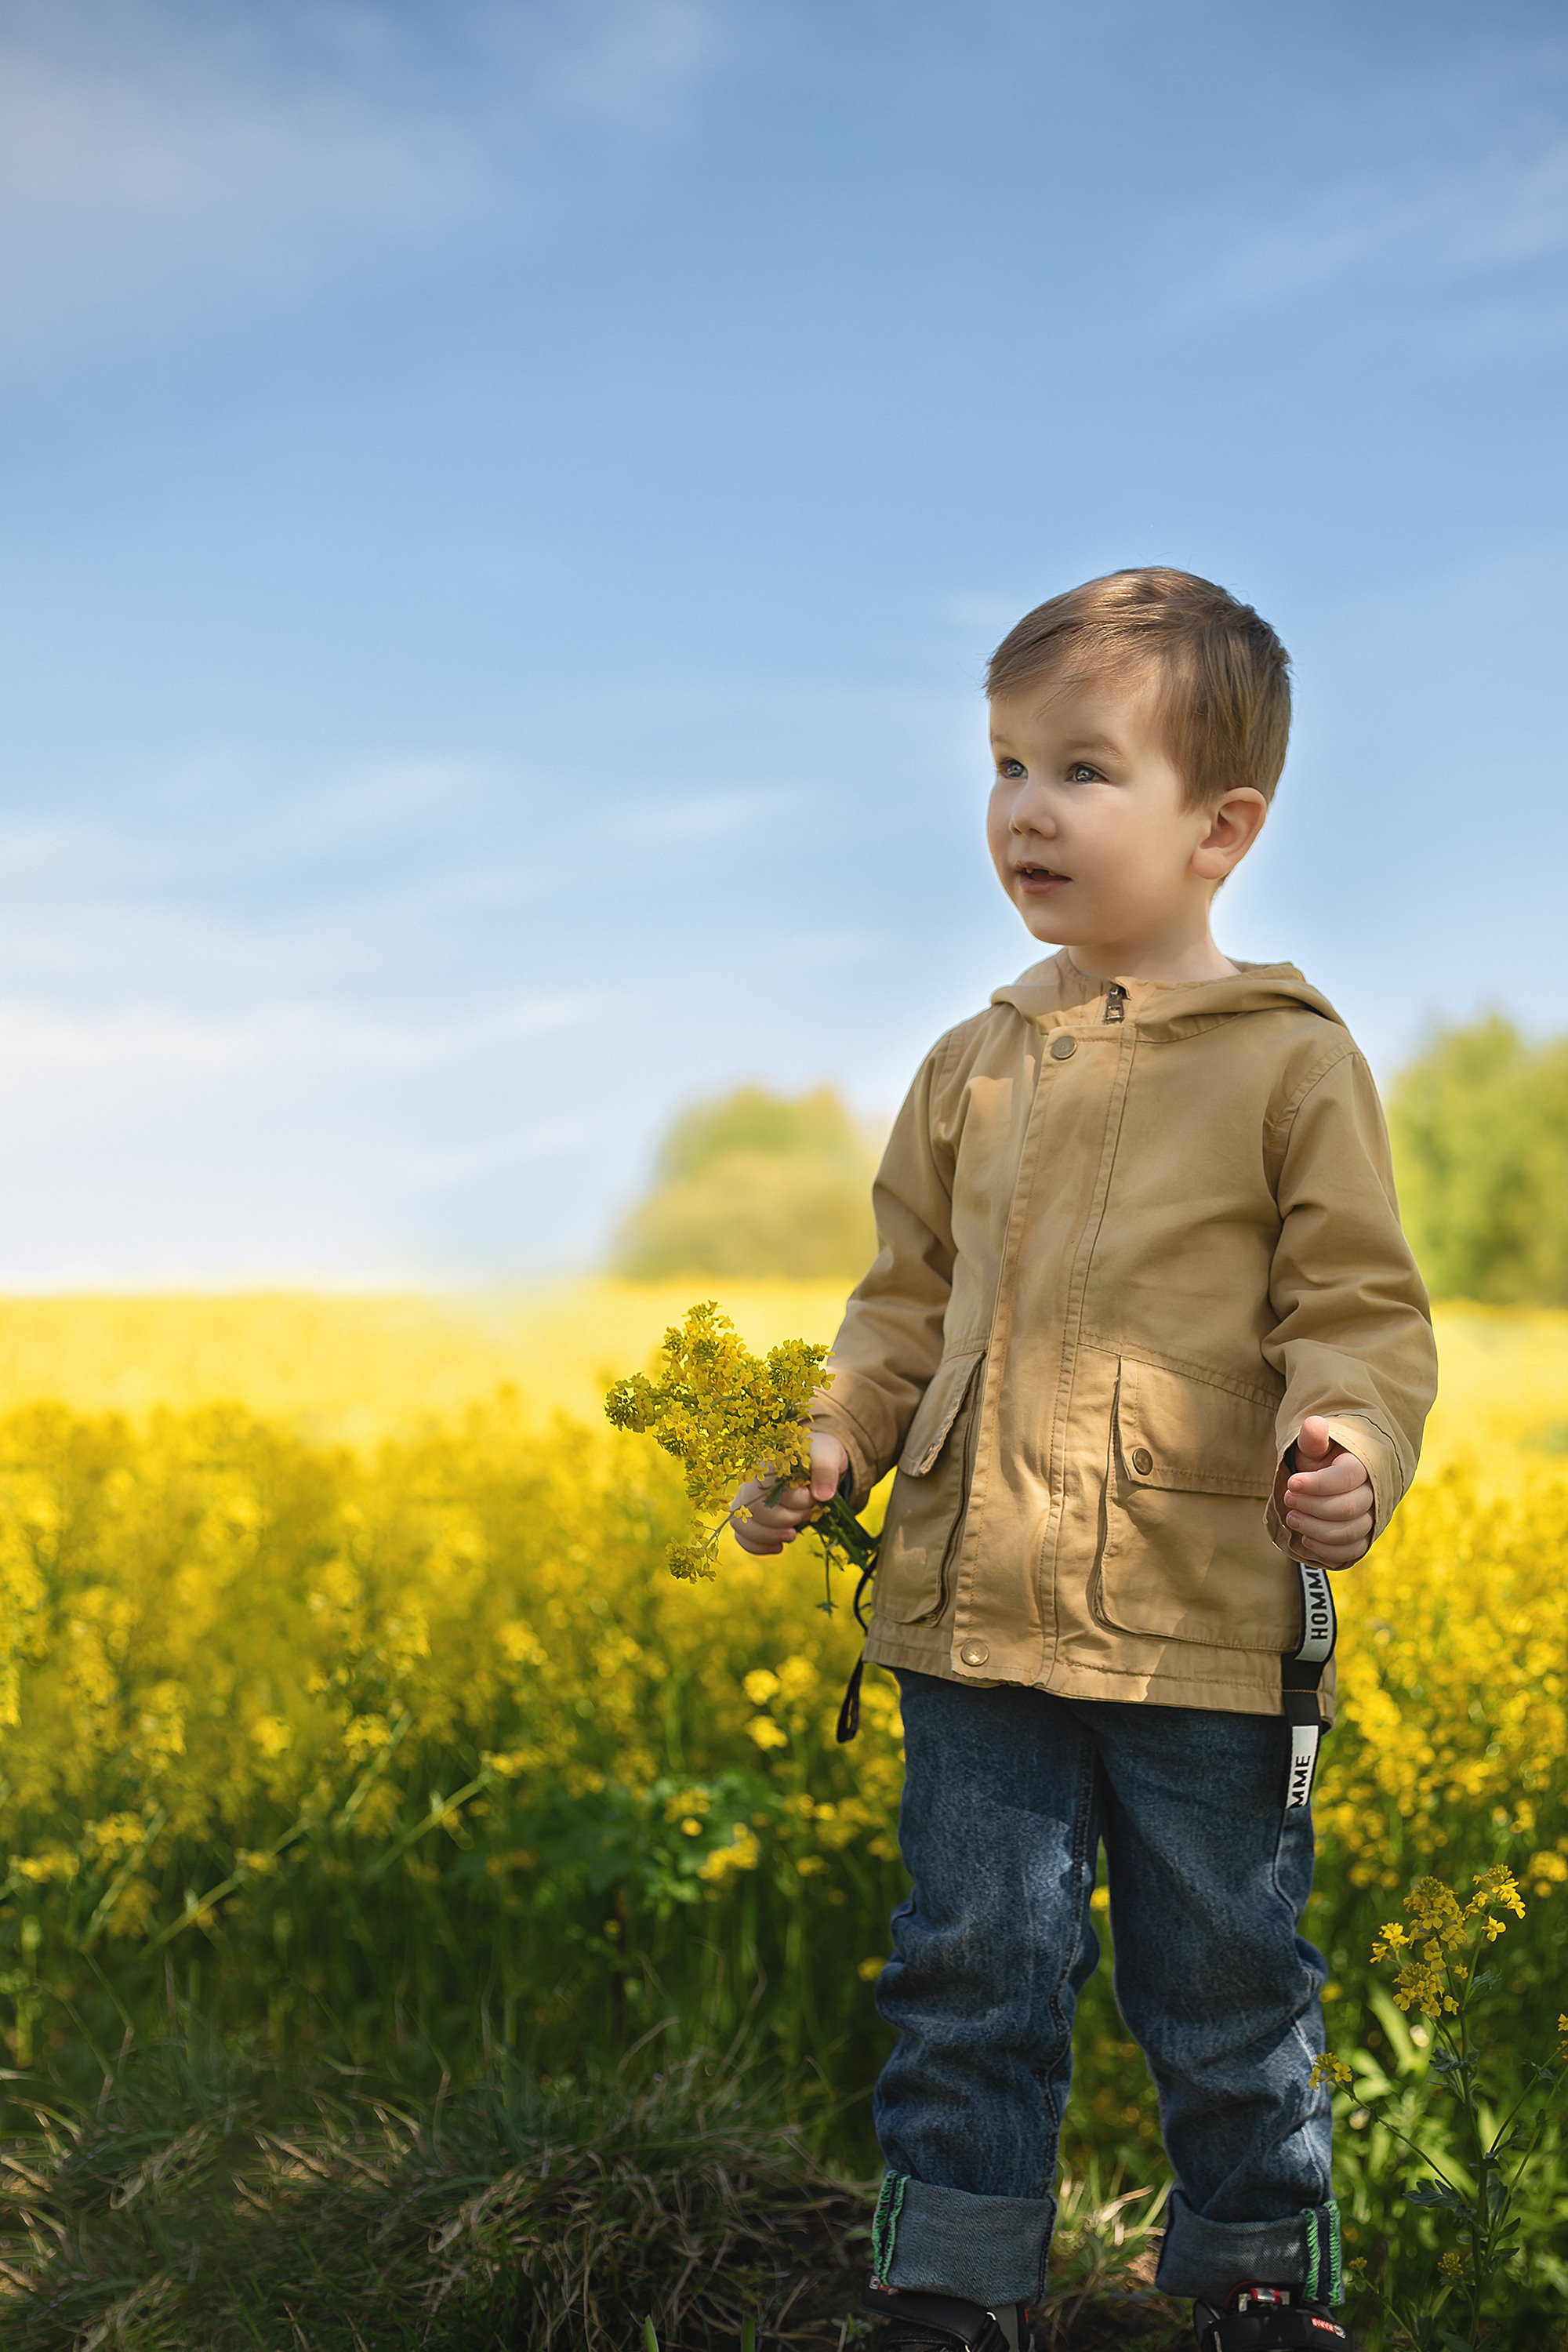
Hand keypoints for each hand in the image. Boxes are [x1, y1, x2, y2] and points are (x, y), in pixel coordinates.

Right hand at [730, 1433, 849, 1555]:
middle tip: (807, 1515)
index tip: (814, 1497)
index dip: (797, 1499)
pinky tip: (779, 1546)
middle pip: (754, 1508)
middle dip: (785, 1519)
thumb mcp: (828, 1454)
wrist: (810, 1460)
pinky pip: (740, 1534)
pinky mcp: (748, 1514)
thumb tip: (822, 1496)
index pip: (772, 1486)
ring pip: (741, 1523)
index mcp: (769, 1460)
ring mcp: (746, 1497)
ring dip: (769, 1536)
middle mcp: (751, 1478)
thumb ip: (826, 1468)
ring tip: (792, 1534)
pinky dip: (758, 1546)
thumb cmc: (816, 1456)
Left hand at [1281, 1416, 1373, 1565]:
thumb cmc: (1320, 1459)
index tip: (1291, 1482)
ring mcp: (1371, 1517)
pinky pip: (1354, 1550)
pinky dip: (1330, 1550)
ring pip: (1352, 1531)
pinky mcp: (1364, 1536)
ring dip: (1317, 1529)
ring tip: (1292, 1518)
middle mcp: (1373, 1492)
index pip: (1347, 1477)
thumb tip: (1314, 1424)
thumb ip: (1313, 1438)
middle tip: (1288, 1499)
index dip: (1318, 1483)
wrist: (1328, 1475)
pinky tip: (1306, 1540)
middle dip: (1313, 1506)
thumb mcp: (1313, 1445)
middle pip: (1349, 1507)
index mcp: (1362, 1464)